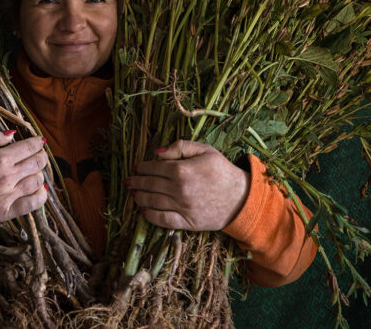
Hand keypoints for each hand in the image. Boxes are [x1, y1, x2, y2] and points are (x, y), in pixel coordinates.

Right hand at [0, 129, 48, 228]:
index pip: (29, 147)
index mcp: (0, 159)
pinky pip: (33, 204)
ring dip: (40, 174)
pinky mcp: (7, 212)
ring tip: (35, 171)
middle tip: (39, 155)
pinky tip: (40, 190)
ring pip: (38, 181)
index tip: (39, 141)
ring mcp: (9, 196)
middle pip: (37, 163)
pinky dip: (41, 196)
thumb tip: (11, 135)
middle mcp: (8, 177)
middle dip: (42, 156)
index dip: (38, 142)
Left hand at [126, 139, 249, 230]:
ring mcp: (182, 207)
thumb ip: (180, 147)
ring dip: (139, 198)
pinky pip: (164, 220)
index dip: (141, 168)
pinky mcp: (187, 222)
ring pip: (152, 202)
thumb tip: (156, 152)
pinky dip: (151, 217)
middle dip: (136, 183)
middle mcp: (179, 189)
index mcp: (181, 170)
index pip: (153, 168)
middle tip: (128, 181)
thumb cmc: (222, 171)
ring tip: (133, 195)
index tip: (136, 168)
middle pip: (150, 185)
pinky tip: (143, 212)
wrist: (241, 197)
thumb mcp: (204, 150)